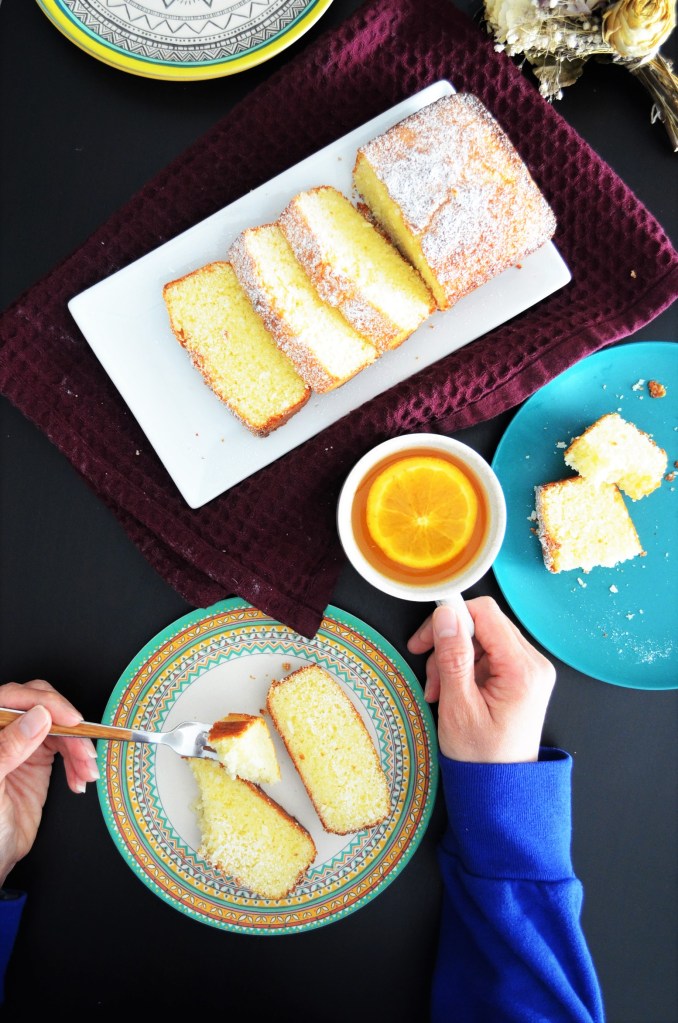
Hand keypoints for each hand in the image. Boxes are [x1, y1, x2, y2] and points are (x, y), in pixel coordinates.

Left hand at [0, 680, 98, 885]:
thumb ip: (9, 748)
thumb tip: (38, 717)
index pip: (16, 697)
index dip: (46, 703)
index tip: (71, 720)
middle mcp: (4, 732)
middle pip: (43, 709)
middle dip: (69, 728)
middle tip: (85, 748)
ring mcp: (21, 744)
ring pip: (59, 729)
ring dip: (79, 749)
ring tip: (87, 772)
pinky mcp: (37, 760)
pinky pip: (66, 750)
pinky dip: (78, 763)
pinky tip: (79, 780)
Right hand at [407, 597, 555, 762]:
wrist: (500, 789)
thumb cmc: (481, 757)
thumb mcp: (459, 706)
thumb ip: (453, 656)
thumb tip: (446, 614)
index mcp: (523, 670)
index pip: (485, 613)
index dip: (451, 617)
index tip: (426, 637)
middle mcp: (534, 664)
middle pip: (484, 623)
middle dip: (450, 642)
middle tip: (429, 671)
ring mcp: (530, 670)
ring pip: (482, 638)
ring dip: (454, 657)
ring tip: (439, 689)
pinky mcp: (522, 677)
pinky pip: (489, 654)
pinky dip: (465, 667)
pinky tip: (452, 690)